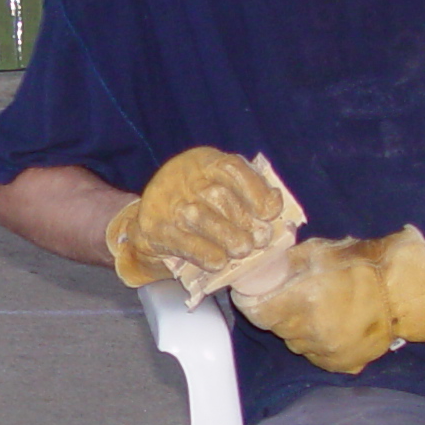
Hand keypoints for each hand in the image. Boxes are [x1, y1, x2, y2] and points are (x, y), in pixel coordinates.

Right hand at [103, 147, 284, 286]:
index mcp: (204, 162)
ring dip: (227, 236)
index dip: (255, 190)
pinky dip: (204, 253)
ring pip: (200, 217)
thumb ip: (246, 195)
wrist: (150, 220)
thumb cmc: (199, 204)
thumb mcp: (220, 188)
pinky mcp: (154, 228)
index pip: (232, 168)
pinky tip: (219, 262)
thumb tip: (275, 210)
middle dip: (244, 220)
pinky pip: (182, 241)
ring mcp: (166, 203)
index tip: (270, 212)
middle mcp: (182, 177)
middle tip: (260, 240)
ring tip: (243, 250)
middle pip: (218, 195)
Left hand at [232, 225, 424, 373]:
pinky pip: (317, 354)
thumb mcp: (320, 252)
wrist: (407, 292)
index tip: (253, 291)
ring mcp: (325, 353)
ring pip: (295, 341)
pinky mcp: (341, 364)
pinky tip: (334, 325)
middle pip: (275, 326)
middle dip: (278, 309)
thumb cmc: (365, 265)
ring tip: (321, 308)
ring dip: (299, 326)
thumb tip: (258, 269)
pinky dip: (319, 341)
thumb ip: (285, 264)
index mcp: (301, 303)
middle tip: (295, 293)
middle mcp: (309, 333)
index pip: (255, 310)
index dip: (250, 299)